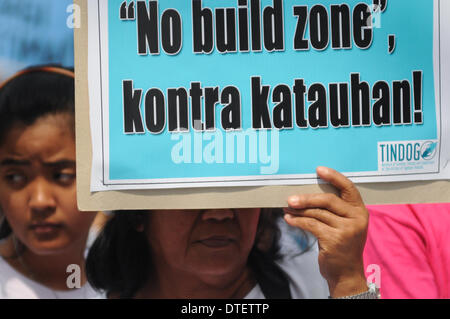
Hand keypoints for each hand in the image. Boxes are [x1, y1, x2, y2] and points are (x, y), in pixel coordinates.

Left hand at [283, 166, 368, 297]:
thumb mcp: (345, 224)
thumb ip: (333, 210)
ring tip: (287, 209)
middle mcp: (356, 218)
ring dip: (298, 211)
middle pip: (328, 200)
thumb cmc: (342, 245)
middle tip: (290, 199)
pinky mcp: (335, 240)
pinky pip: (311, 225)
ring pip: (317, 213)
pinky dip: (297, 221)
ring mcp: (347, 229)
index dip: (334, 176)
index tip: (319, 169)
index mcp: (360, 210)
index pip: (348, 187)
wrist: (347, 273)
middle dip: (306, 198)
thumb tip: (305, 194)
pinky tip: (289, 219)